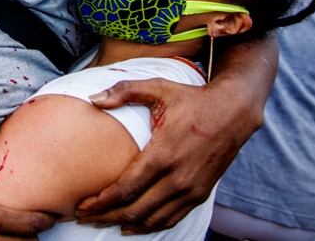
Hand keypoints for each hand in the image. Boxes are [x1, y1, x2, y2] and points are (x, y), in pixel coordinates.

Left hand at [78, 78, 257, 233]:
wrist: (233, 110)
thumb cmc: (192, 98)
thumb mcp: (158, 88)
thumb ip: (123, 91)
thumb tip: (93, 99)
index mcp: (163, 154)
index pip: (126, 189)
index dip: (101, 202)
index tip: (81, 206)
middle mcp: (178, 178)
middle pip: (135, 210)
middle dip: (106, 216)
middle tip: (83, 217)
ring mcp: (191, 189)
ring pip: (152, 220)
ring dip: (125, 224)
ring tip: (102, 223)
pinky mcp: (201, 194)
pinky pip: (171, 219)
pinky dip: (150, 226)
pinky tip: (133, 226)